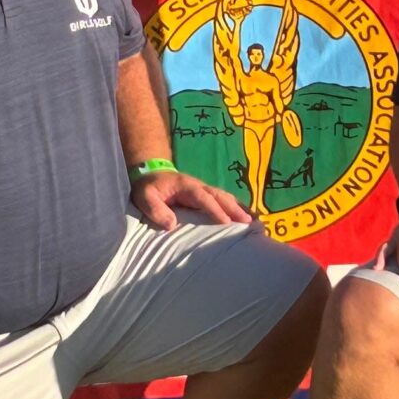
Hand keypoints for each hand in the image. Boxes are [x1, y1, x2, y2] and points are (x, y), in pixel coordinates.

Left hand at [133, 169, 251, 230]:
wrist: (152, 174)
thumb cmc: (148, 188)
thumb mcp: (144, 197)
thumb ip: (155, 209)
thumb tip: (171, 224)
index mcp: (186, 186)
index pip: (202, 198)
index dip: (214, 209)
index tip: (226, 222)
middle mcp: (199, 186)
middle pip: (220, 196)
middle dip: (234, 209)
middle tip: (248, 222)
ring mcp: (205, 190)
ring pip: (226, 198)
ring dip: (240, 208)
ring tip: (255, 222)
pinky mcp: (207, 196)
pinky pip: (225, 201)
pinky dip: (238, 208)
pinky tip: (250, 218)